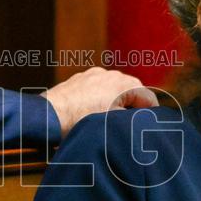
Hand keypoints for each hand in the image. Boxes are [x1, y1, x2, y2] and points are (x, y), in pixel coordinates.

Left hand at [43, 67, 157, 136]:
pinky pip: (96, 89)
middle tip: (131, 125)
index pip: (147, 97)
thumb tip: (144, 123)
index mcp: (122, 83)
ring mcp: (92, 75)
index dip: (152, 113)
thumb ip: (134, 121)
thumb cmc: (80, 122)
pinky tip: (92, 114)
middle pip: (131, 90)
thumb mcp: (114, 124)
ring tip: (110, 121)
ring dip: (116, 102)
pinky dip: (100, 99)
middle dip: (133, 106)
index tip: (151, 126)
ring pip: (112, 89)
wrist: (47, 117)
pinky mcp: (78, 80)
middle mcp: (109, 74)